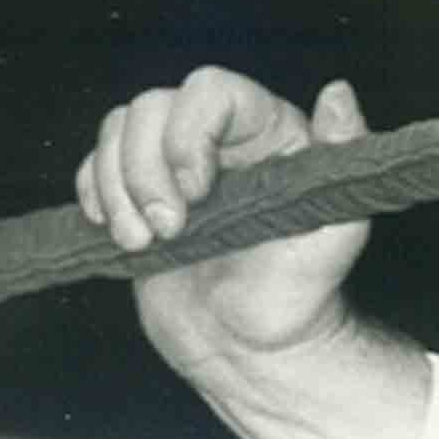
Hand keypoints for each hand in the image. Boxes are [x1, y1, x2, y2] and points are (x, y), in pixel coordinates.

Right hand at [75, 68, 371, 378]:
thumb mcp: (339, 227)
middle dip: (146, 170)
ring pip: (118, 129)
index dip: (189, 133)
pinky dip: (94, 195)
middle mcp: (217, 138)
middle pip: (152, 106)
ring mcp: (171, 166)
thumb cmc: (301, 289)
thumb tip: (338, 92)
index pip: (210, 90)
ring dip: (117, 188)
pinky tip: (122, 235)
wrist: (252, 349)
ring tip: (144, 242)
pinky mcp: (135, 198)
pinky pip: (93, 166)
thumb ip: (345, 157)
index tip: (198, 194)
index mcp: (266, 131)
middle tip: (170, 230)